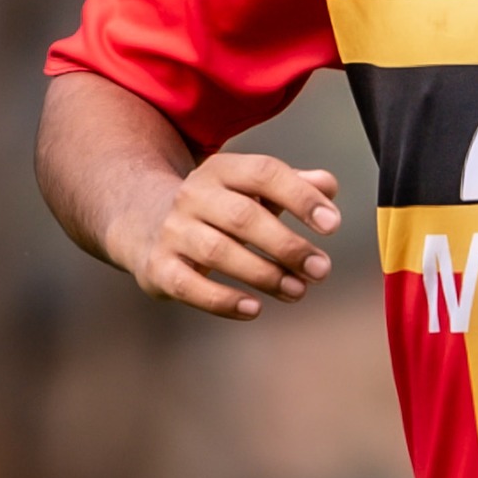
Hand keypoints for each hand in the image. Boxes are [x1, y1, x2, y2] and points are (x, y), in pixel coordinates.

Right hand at [112, 151, 339, 319]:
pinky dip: (223, 301)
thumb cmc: (220, 207)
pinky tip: (254, 308)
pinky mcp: (158, 267)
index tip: (333, 225)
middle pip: (243, 217)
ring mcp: (173, 231)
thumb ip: (294, 185)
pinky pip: (189, 286)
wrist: (144, 220)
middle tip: (320, 269)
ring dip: (264, 275)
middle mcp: (193, 195)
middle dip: (287, 246)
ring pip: (218, 252)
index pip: (264, 173)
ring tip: (297, 290)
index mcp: (222, 170)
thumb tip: (328, 185)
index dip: (301, 198)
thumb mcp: (252, 188)